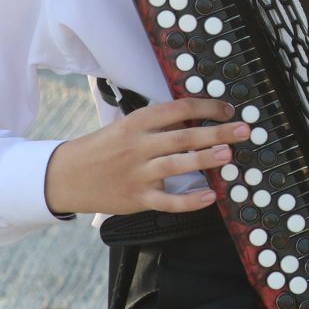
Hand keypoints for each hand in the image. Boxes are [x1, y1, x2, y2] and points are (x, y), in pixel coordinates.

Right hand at [44, 97, 246, 215]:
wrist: (64, 177)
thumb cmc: (101, 149)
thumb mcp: (125, 127)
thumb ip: (157, 124)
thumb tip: (197, 117)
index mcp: (136, 123)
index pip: (177, 109)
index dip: (206, 107)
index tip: (227, 110)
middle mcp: (138, 146)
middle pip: (183, 136)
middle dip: (216, 132)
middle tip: (244, 131)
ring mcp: (137, 174)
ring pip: (177, 165)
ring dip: (205, 160)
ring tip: (228, 155)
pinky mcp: (137, 198)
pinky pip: (168, 201)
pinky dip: (190, 200)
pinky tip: (210, 197)